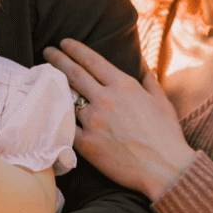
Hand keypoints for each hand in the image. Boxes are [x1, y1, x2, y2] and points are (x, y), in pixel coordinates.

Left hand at [43, 38, 195, 199]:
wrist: (165, 169)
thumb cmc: (166, 136)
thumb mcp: (162, 102)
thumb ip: (150, 82)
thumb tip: (145, 68)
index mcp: (124, 85)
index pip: (93, 60)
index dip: (75, 49)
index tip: (64, 43)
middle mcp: (106, 98)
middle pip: (74, 73)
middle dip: (58, 59)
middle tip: (47, 51)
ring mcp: (94, 120)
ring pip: (67, 98)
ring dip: (55, 87)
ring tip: (46, 80)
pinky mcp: (86, 143)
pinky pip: (66, 126)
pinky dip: (57, 117)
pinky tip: (49, 111)